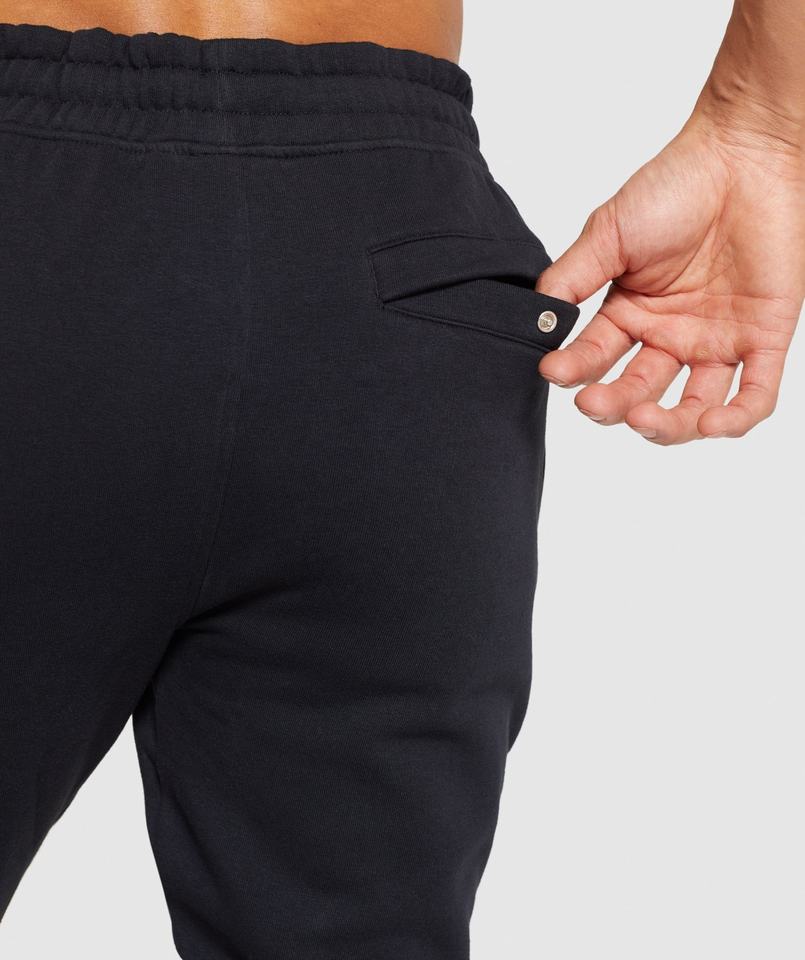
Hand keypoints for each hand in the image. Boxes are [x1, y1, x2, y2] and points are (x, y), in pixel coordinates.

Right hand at [537, 115, 804, 442]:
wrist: (745, 153)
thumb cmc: (675, 186)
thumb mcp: (607, 233)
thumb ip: (570, 278)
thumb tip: (535, 321)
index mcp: (631, 314)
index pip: (595, 359)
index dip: (573, 371)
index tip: (552, 369)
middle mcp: (671, 336)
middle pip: (638, 393)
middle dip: (613, 406)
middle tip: (594, 405)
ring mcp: (717, 340)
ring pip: (692, 408)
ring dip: (667, 427)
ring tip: (644, 420)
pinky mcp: (763, 337)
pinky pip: (755, 396)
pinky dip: (734, 420)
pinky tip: (710, 425)